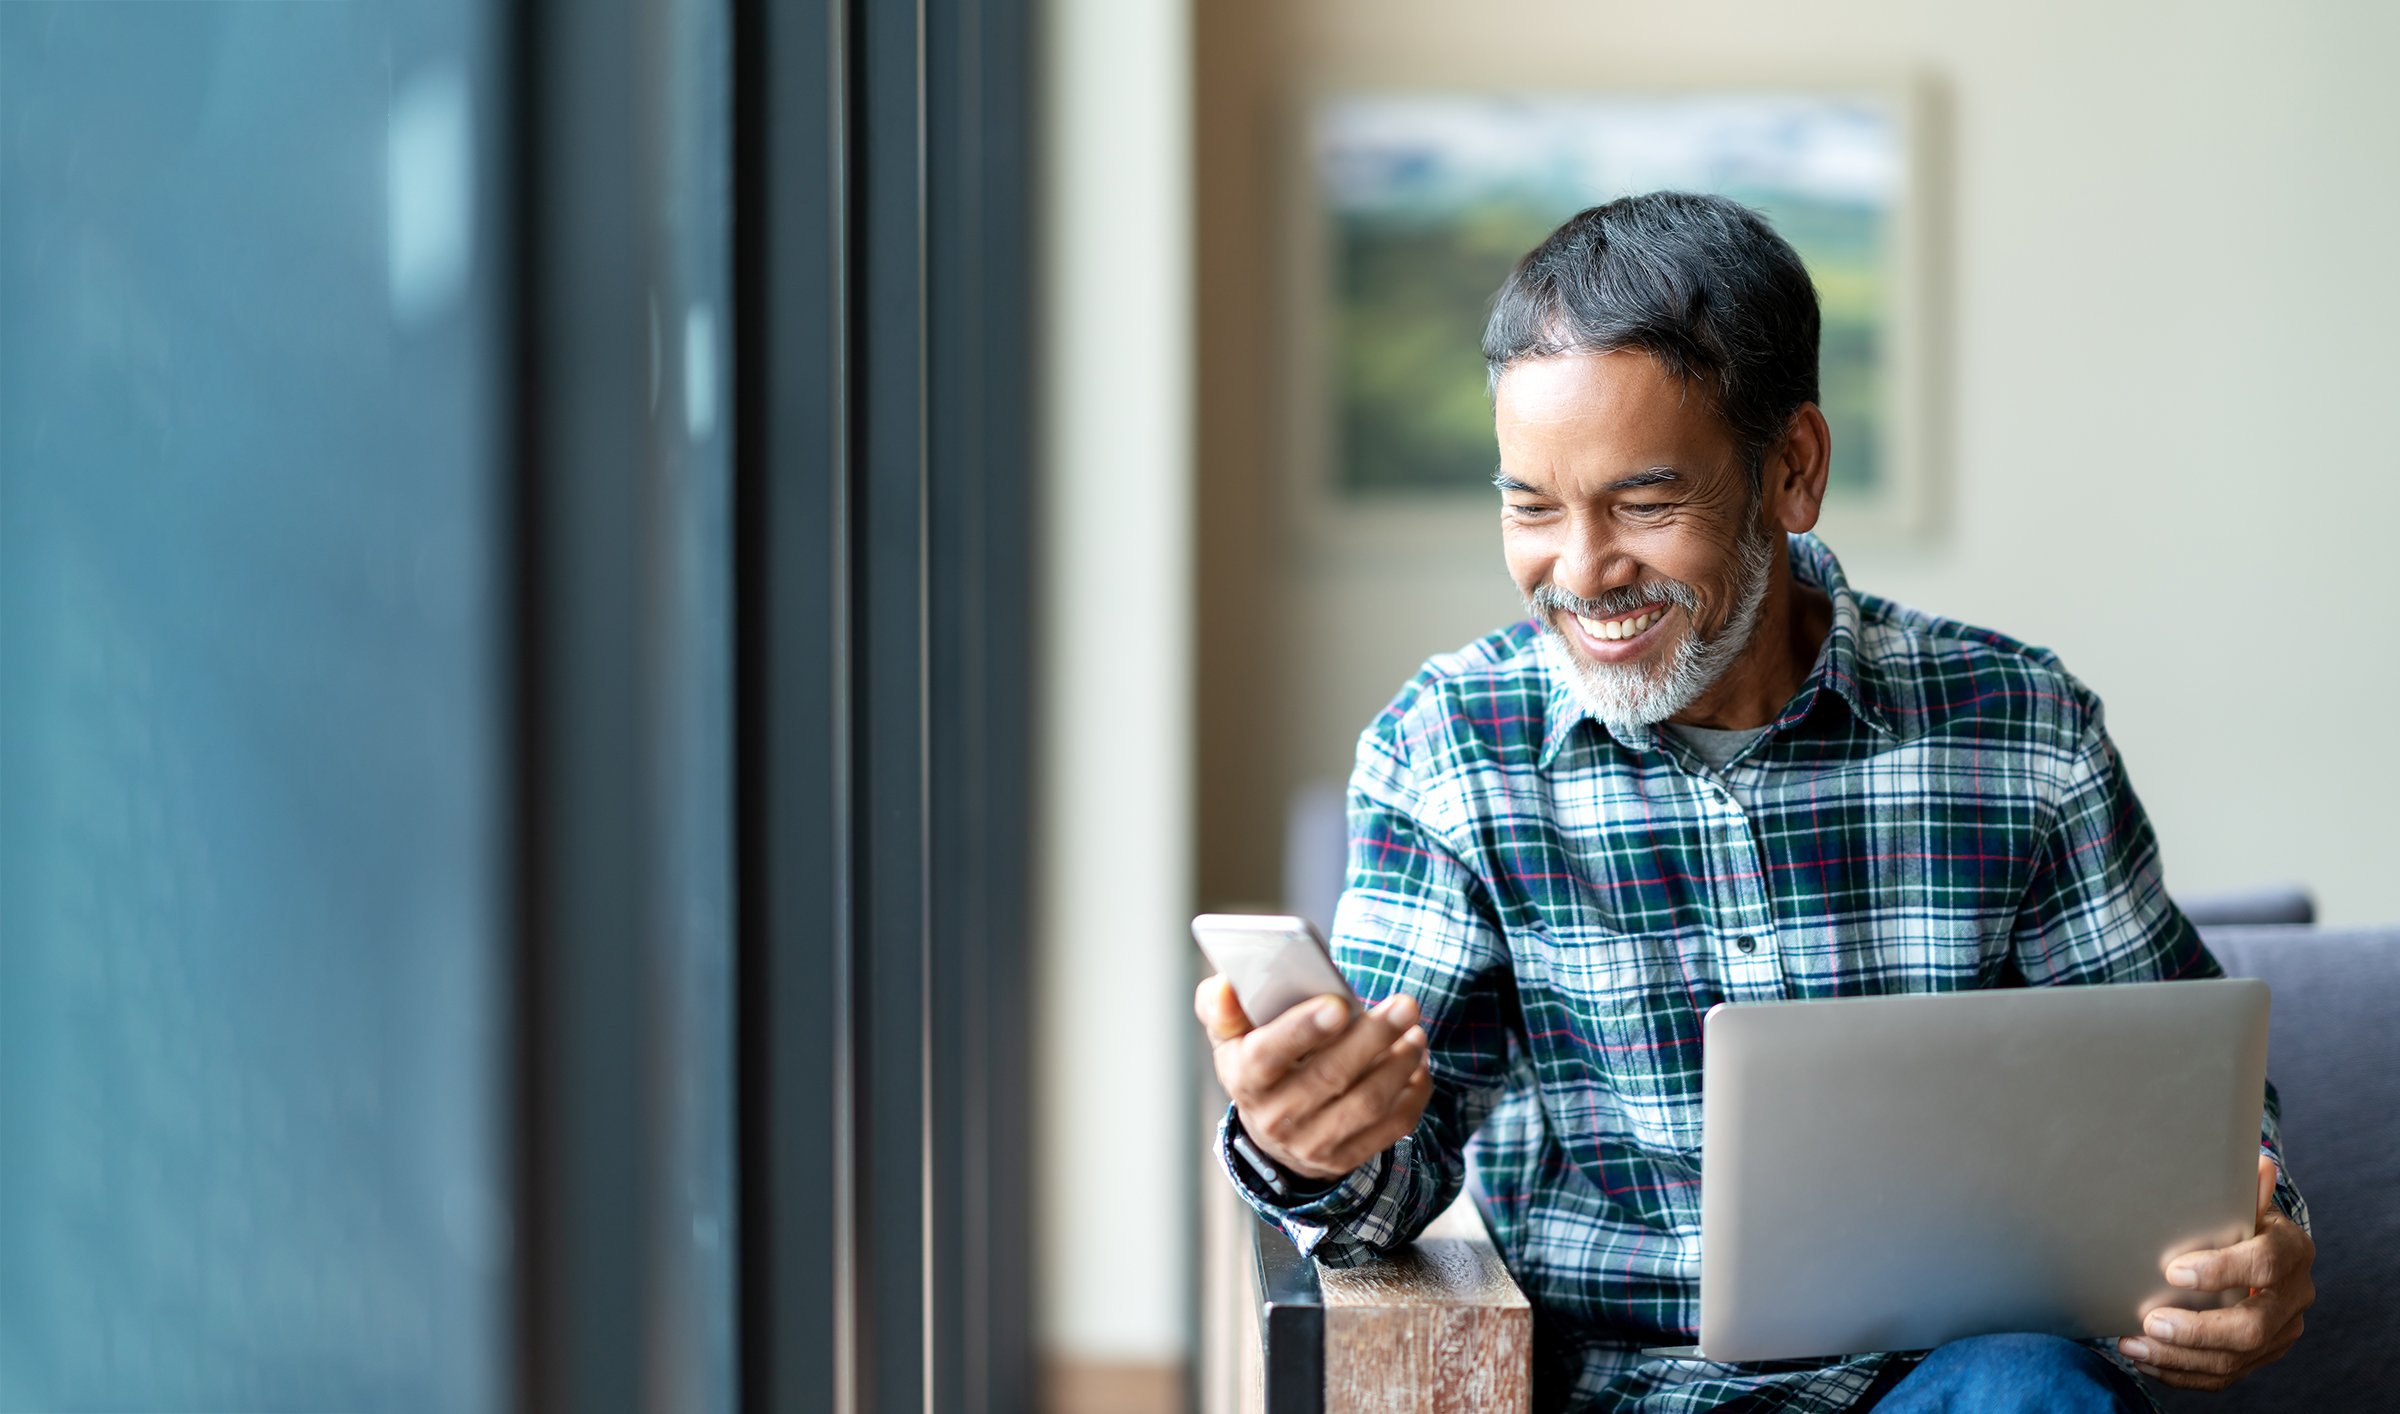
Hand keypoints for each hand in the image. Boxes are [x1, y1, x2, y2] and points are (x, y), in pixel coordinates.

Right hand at [1195, 975, 1432, 1181]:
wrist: (1272, 1129)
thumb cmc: (1258, 1062)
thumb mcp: (1230, 1035)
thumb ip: (1222, 1006)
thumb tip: (1225, 986)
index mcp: (1244, 1078)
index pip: (1267, 1055)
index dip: (1302, 1030)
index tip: (1338, 1005)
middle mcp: (1275, 1117)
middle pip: (1329, 1076)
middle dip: (1373, 1038)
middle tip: (1405, 1004)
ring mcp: (1312, 1143)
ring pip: (1367, 1103)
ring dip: (1399, 1063)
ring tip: (1415, 1030)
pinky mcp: (1345, 1157)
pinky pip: (1391, 1127)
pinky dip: (1413, 1092)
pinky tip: (1418, 1062)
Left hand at [2117, 1156, 2314, 1389]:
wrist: (2258, 1251)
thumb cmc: (2238, 1219)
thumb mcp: (2239, 1201)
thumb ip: (2243, 1191)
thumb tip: (2259, 1163)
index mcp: (2293, 1250)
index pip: (2264, 1263)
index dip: (2221, 1270)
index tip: (2171, 1270)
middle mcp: (2296, 1295)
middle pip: (2253, 1325)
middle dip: (2197, 1328)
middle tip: (2150, 1321)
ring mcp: (2282, 1331)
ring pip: (2236, 1357)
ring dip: (2180, 1356)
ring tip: (2132, 1344)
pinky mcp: (2263, 1355)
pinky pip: (2226, 1375)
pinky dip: (2182, 1372)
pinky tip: (2146, 1360)